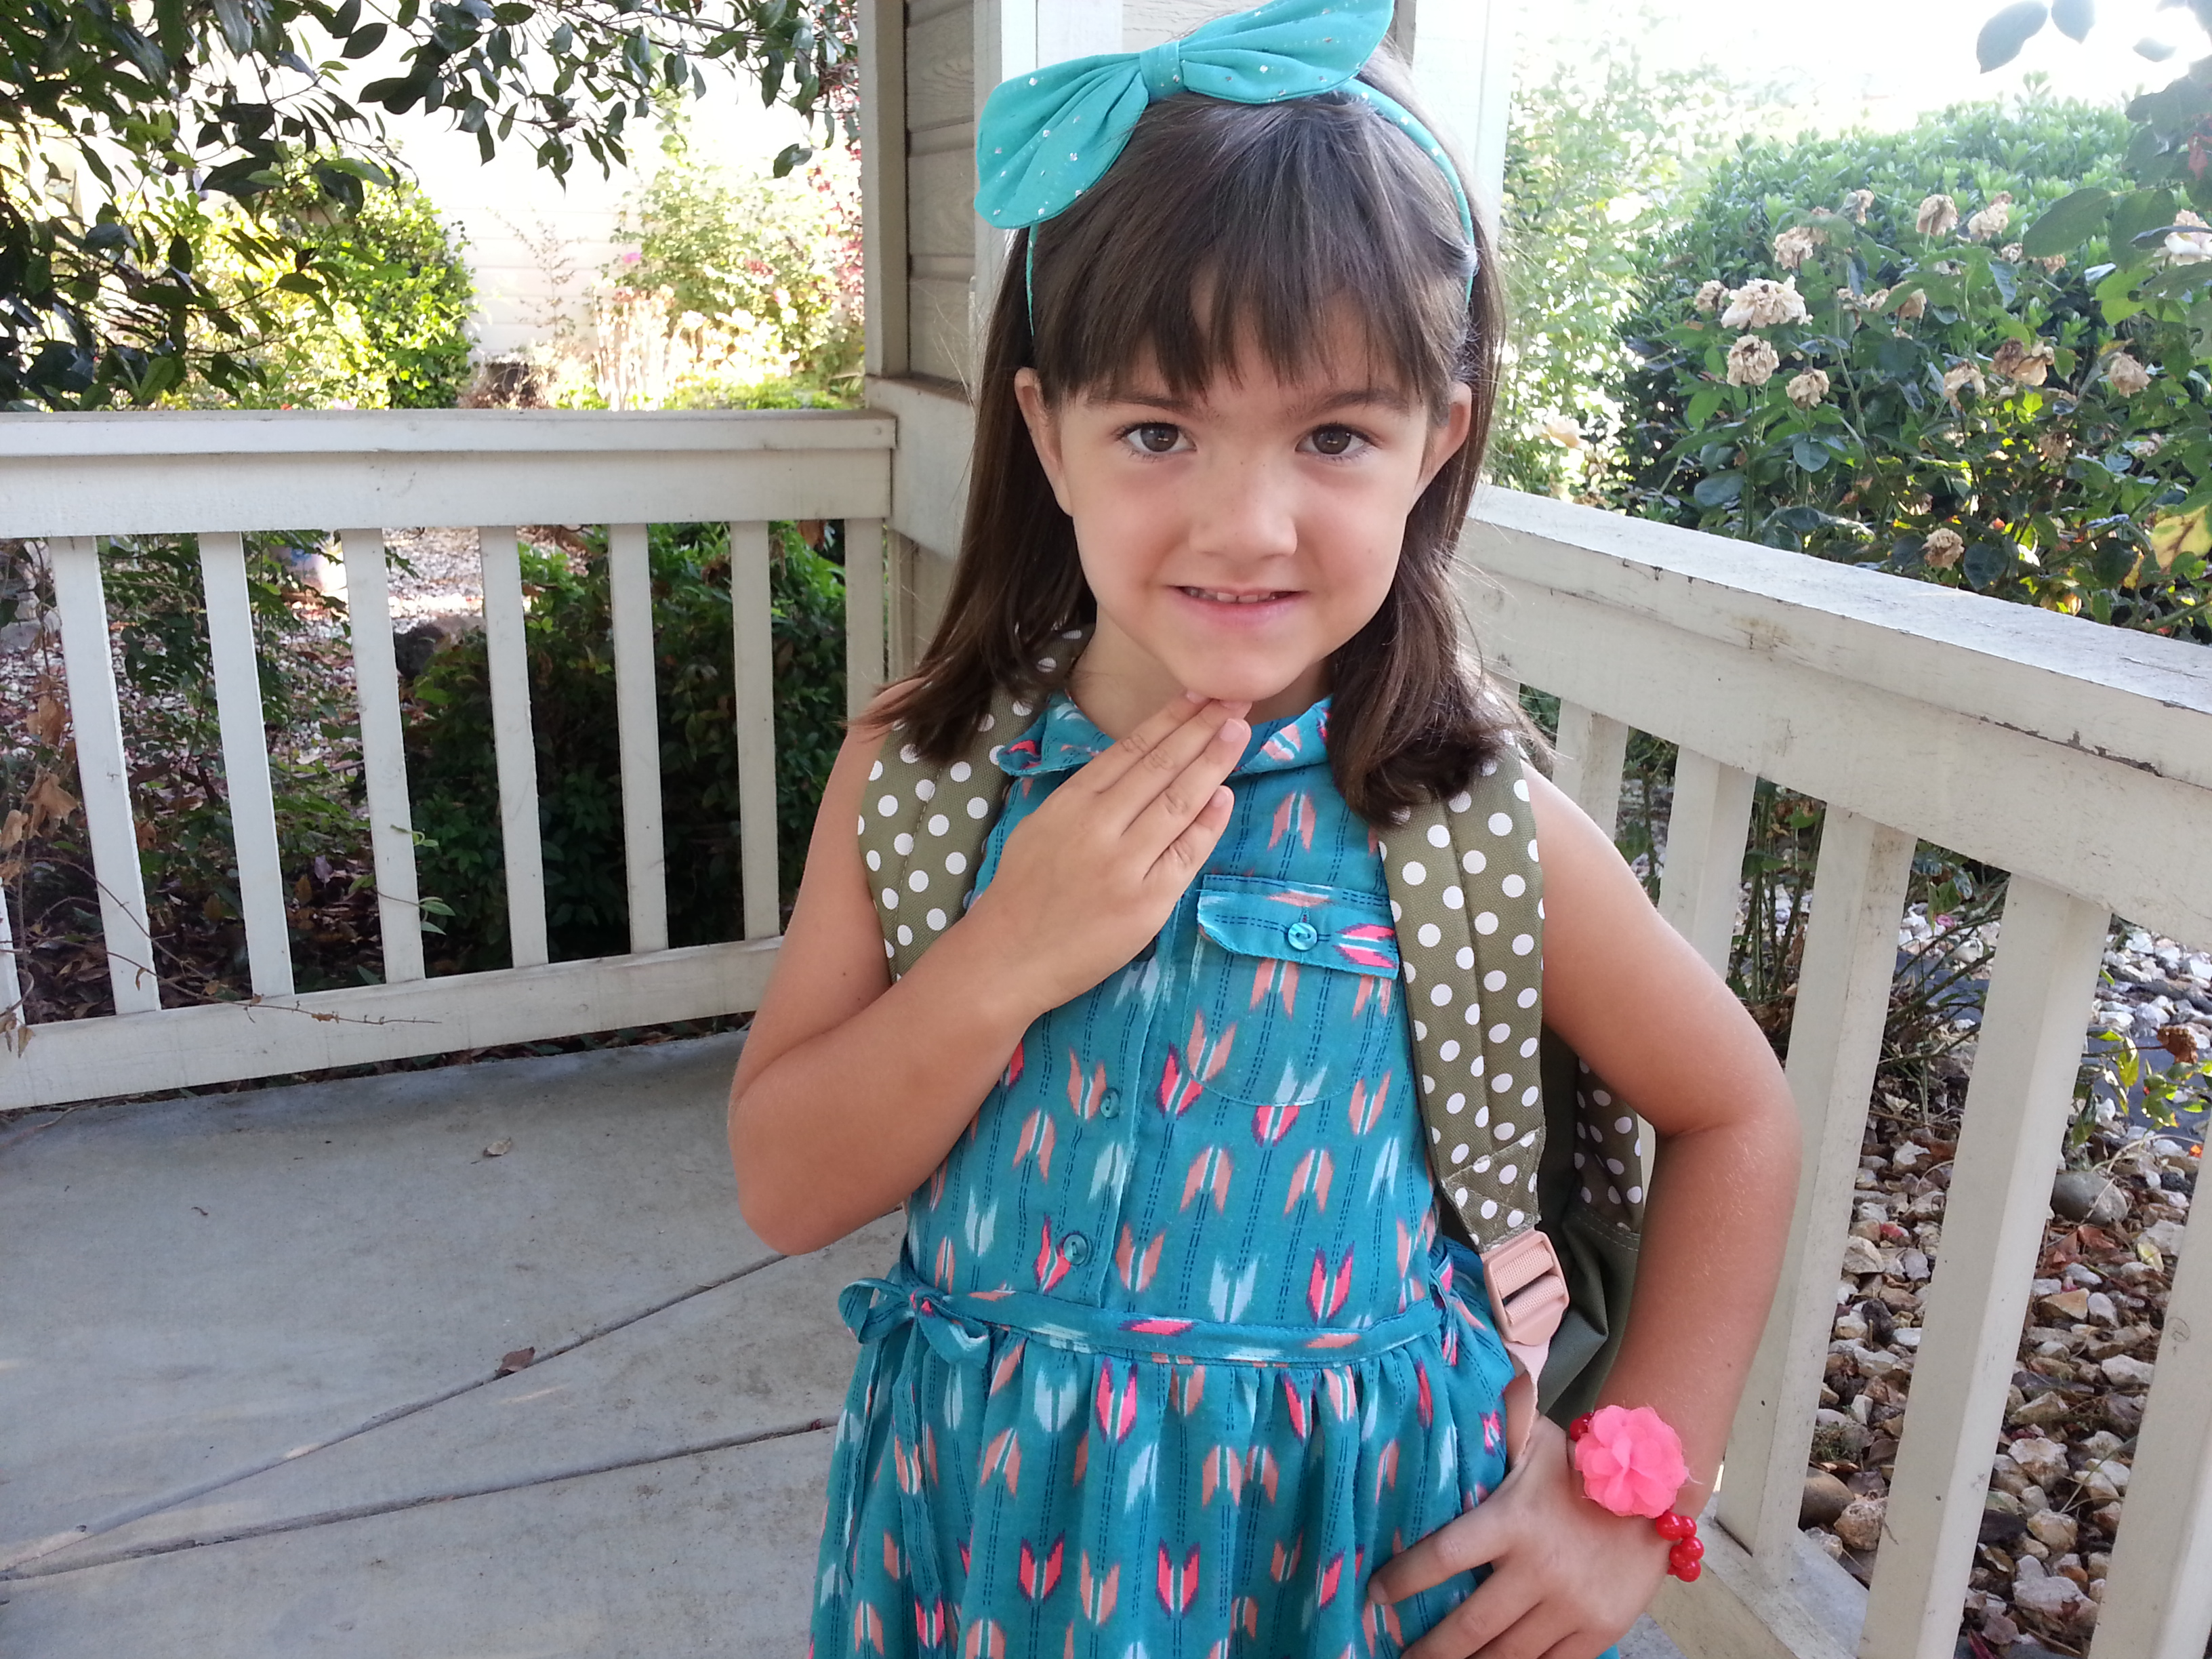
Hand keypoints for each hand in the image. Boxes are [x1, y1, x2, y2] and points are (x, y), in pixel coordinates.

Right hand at [960, 692, 1248, 1013]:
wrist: (1006, 959)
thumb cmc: (1023, 893)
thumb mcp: (1041, 827)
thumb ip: (1085, 798)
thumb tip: (1135, 766)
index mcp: (1070, 803)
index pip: (1130, 750)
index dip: (1169, 719)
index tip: (1198, 695)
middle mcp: (1098, 827)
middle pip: (1160, 767)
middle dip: (1201, 729)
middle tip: (1233, 701)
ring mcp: (1125, 865)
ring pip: (1178, 803)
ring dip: (1212, 763)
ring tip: (1238, 733)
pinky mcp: (1146, 903)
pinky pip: (1186, 854)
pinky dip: (1208, 823)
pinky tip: (1225, 796)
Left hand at [1366, 1416, 1669, 1658]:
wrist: (1659, 1495)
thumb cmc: (1581, 1465)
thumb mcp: (1535, 1439)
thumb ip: (1496, 1426)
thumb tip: (1462, 1388)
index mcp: (1514, 1520)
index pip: (1446, 1555)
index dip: (1407, 1578)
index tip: (1376, 1592)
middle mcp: (1541, 1569)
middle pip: (1472, 1625)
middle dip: (1431, 1649)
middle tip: (1401, 1655)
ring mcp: (1572, 1605)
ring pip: (1508, 1655)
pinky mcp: (1599, 1630)